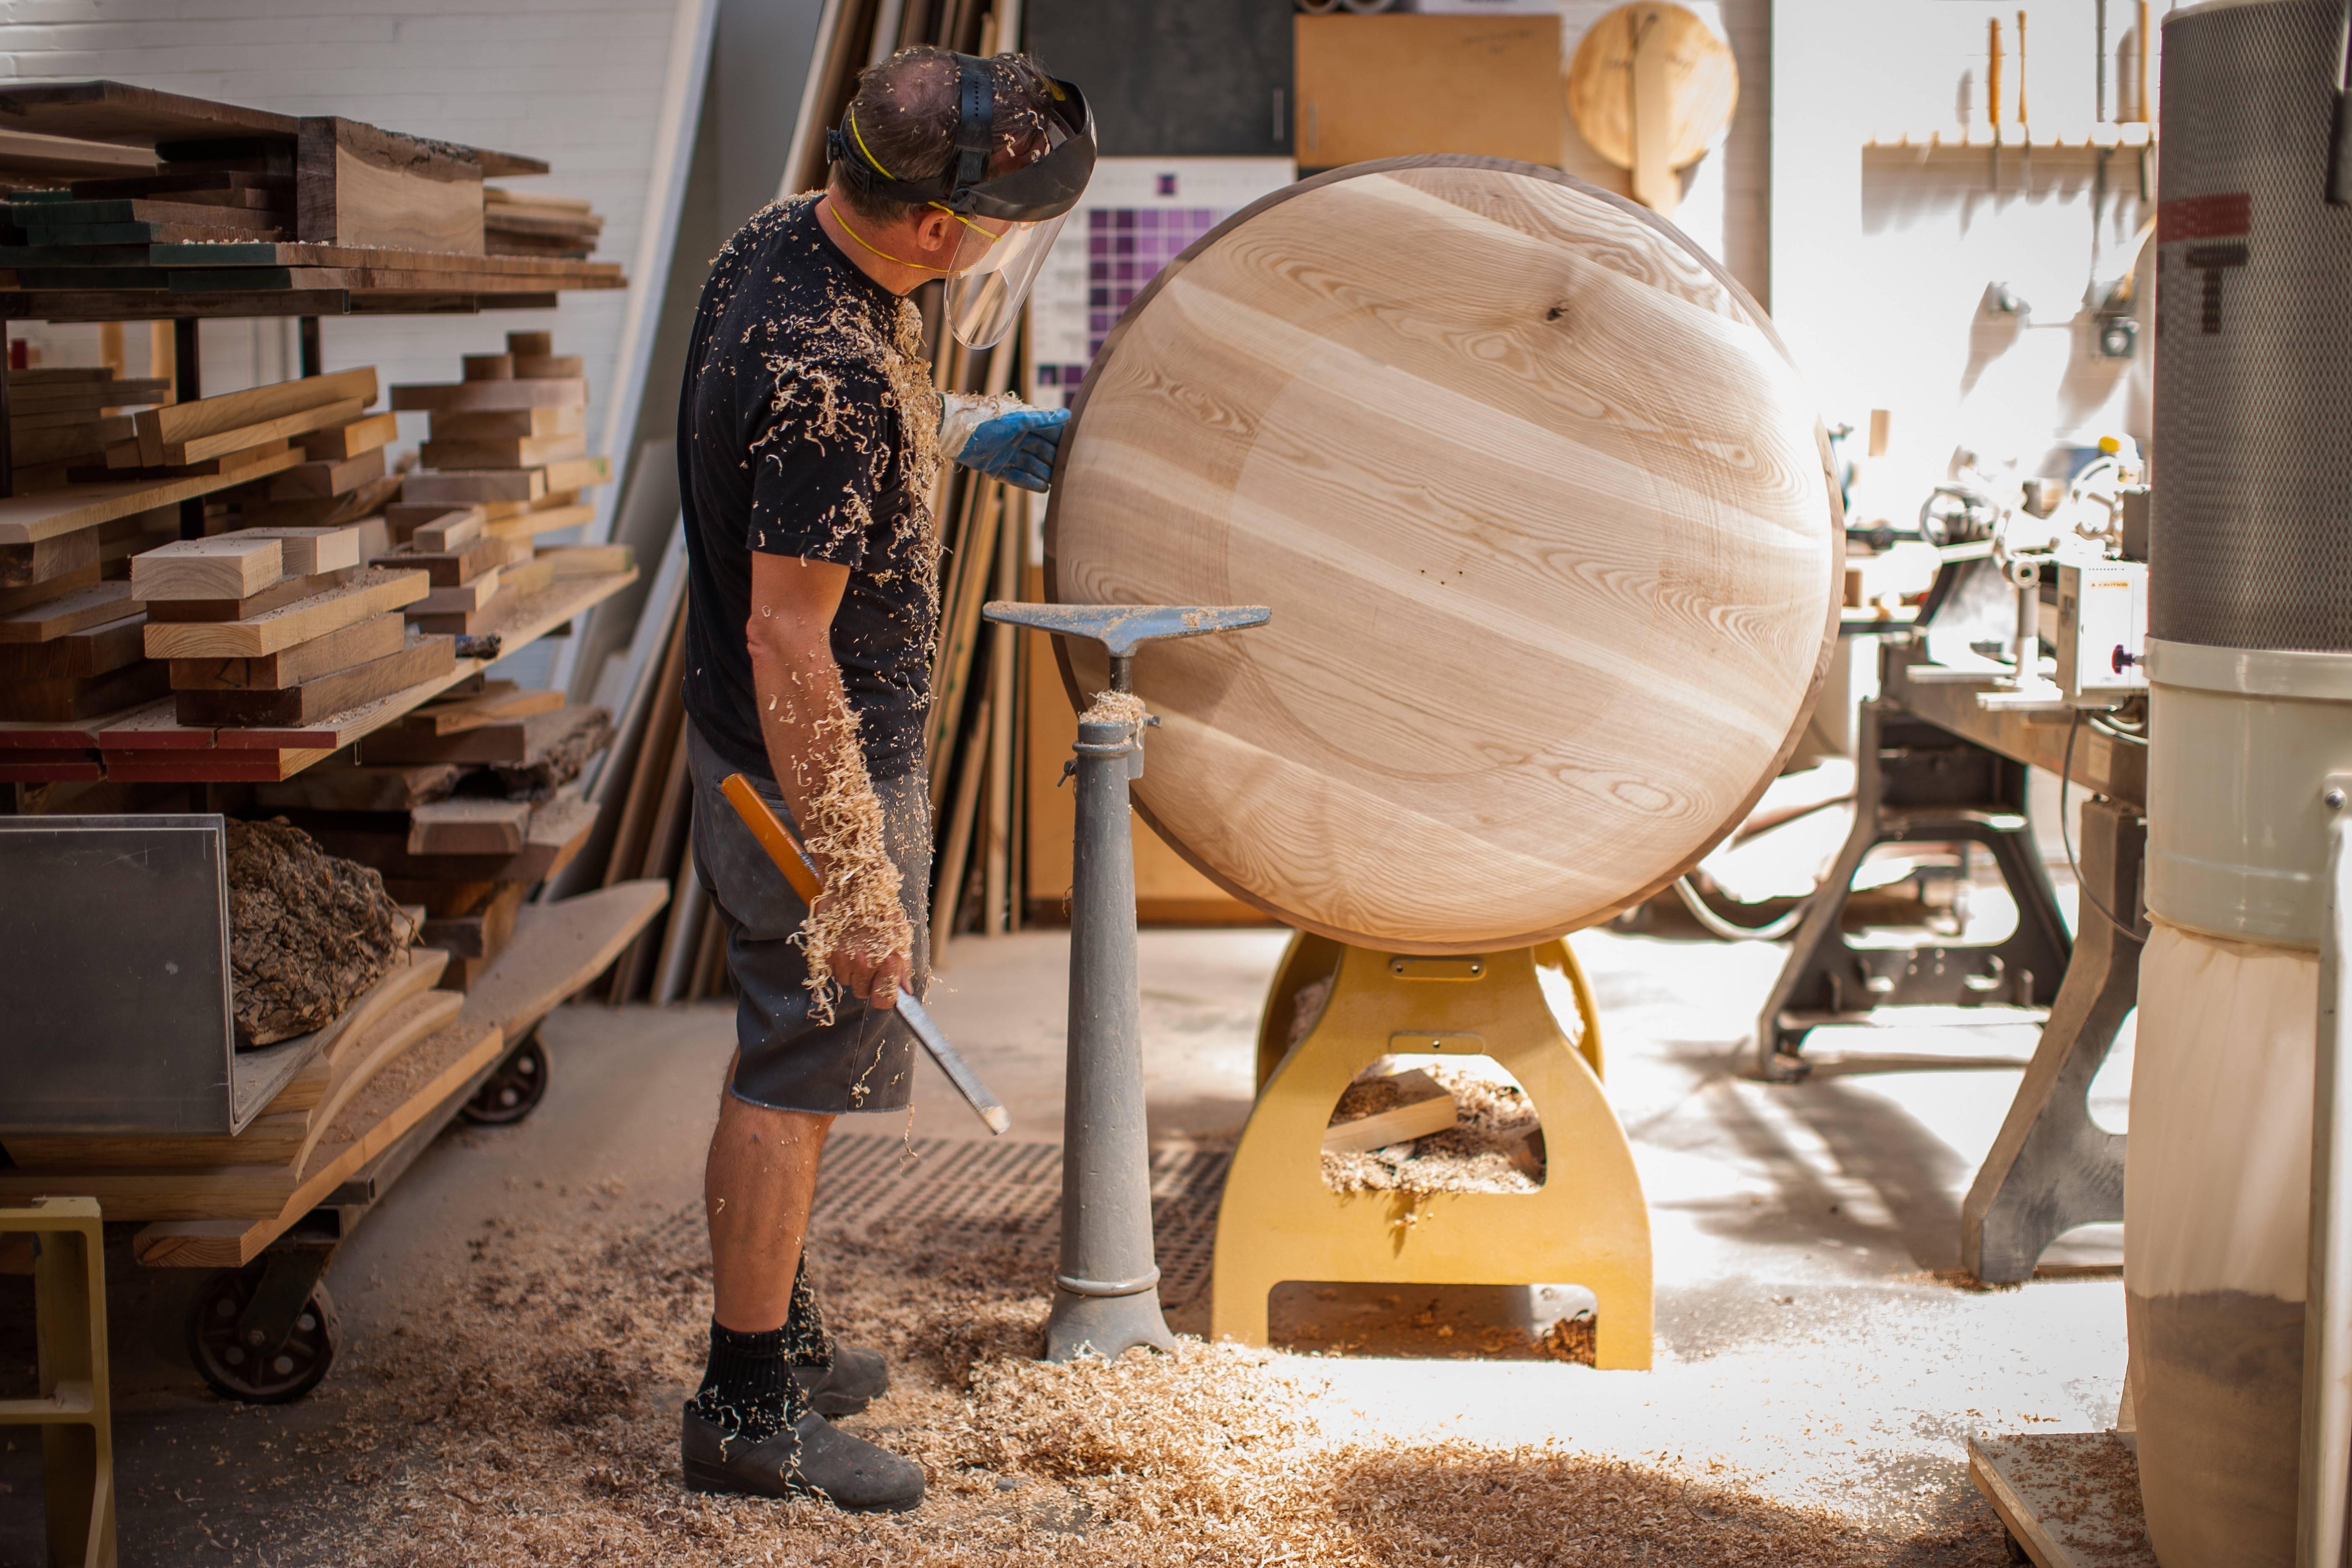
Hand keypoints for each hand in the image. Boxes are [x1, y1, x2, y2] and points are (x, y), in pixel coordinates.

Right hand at [815, 889, 912, 1012]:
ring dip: (851, 970)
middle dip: (867, 981)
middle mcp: (864, 962)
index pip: (883, 1000)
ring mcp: (842, 958)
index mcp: (888, 960)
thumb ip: (903, 967)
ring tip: (856, 947)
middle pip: (862, 992)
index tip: (883, 989)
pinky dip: (837, 962)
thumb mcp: (900, 936)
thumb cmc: (880, 908)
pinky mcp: (825, 951)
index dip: (883, 997)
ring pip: (846, 981)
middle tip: (869, 960)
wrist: (855, 884)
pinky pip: (832, 969)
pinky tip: (843, 943)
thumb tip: (905, 991)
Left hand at [956, 405, 1067, 491]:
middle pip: (1042, 451)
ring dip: (1045, 473)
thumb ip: (1043, 418)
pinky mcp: (996, 468)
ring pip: (1031, 465)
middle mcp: (1016, 438)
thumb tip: (1069, 414)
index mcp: (1023, 422)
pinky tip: (1045, 488)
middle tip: (1074, 470)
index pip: (1049, 431)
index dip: (1063, 439)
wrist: (953, 431)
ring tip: (1062, 482)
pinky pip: (1017, 476)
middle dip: (1056, 459)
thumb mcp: (1017, 419)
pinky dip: (1030, 482)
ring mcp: (1007, 454)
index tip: (1080, 448)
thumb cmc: (986, 419)